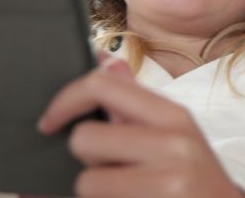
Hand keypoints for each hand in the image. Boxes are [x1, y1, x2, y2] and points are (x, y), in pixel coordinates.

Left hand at [37, 55, 243, 197]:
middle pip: (84, 138)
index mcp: (174, 115)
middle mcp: (174, 144)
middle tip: (114, 170)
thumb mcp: (175, 133)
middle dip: (88, 160)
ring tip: (128, 192)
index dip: (65, 101)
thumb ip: (135, 100)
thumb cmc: (195, 177)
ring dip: (97, 192)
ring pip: (86, 182)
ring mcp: (168, 181)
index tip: (50, 122)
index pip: (103, 86)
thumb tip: (106, 60)